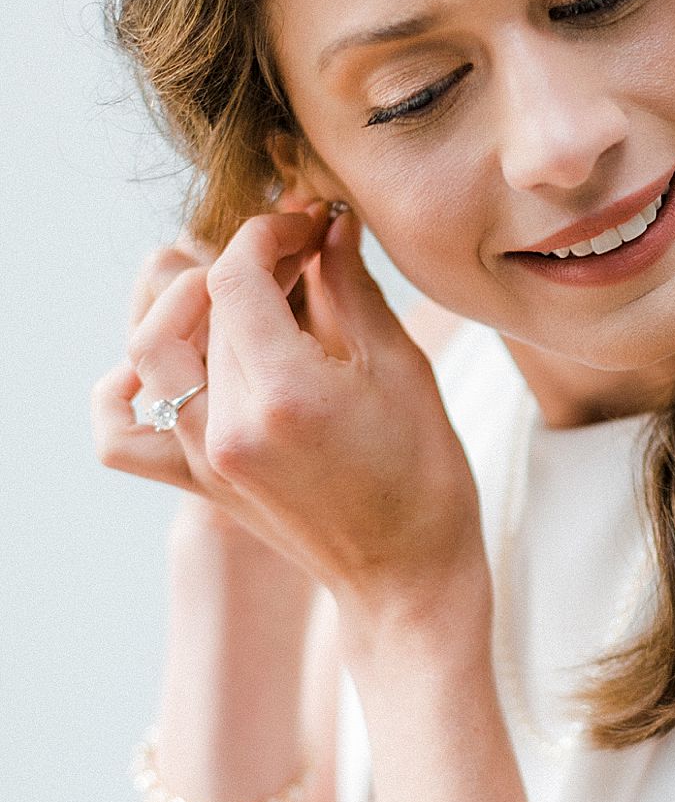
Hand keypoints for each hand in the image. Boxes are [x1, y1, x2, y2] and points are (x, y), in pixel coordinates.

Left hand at [94, 197, 489, 624]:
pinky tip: (168, 364)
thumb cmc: (425, 475)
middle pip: (198, 306)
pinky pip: (122, 433)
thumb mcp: (402, 369)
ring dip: (187, 305)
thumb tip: (328, 225)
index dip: (265, 234)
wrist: (407, 577)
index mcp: (286, 395)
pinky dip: (127, 387)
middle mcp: (229, 426)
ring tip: (240, 299)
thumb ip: (351, 288)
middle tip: (296, 255)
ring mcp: (206, 457)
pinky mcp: (199, 481)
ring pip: (150, 349)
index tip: (305, 226)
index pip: (233, 277)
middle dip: (243, 262)